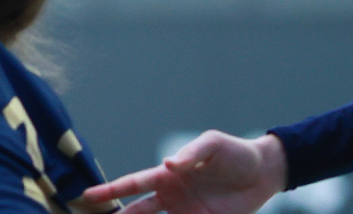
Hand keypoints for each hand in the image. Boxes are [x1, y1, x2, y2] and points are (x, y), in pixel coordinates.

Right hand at [79, 131, 286, 213]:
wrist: (265, 173)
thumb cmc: (235, 152)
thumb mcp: (212, 145)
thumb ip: (190, 154)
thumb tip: (167, 165)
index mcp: (167, 175)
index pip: (133, 185)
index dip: (110, 190)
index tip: (87, 196)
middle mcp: (172, 196)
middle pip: (138, 212)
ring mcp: (187, 213)